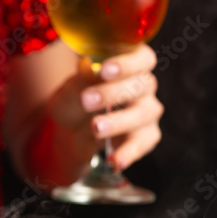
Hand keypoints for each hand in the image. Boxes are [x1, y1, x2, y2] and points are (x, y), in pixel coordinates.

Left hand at [46, 44, 163, 171]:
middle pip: (142, 85)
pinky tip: (115, 160)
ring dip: (119, 121)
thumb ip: (82, 78)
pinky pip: (143, 143)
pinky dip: (129, 152)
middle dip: (113, 93)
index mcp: (128, 64)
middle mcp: (143, 85)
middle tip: (87, 100)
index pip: (141, 57)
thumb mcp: (70, 88)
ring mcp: (147, 111)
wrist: (70, 133)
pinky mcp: (146, 136)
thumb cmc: (75, 101)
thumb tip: (88, 67)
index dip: (127, 63)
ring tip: (95, 127)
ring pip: (144, 113)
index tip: (105, 70)